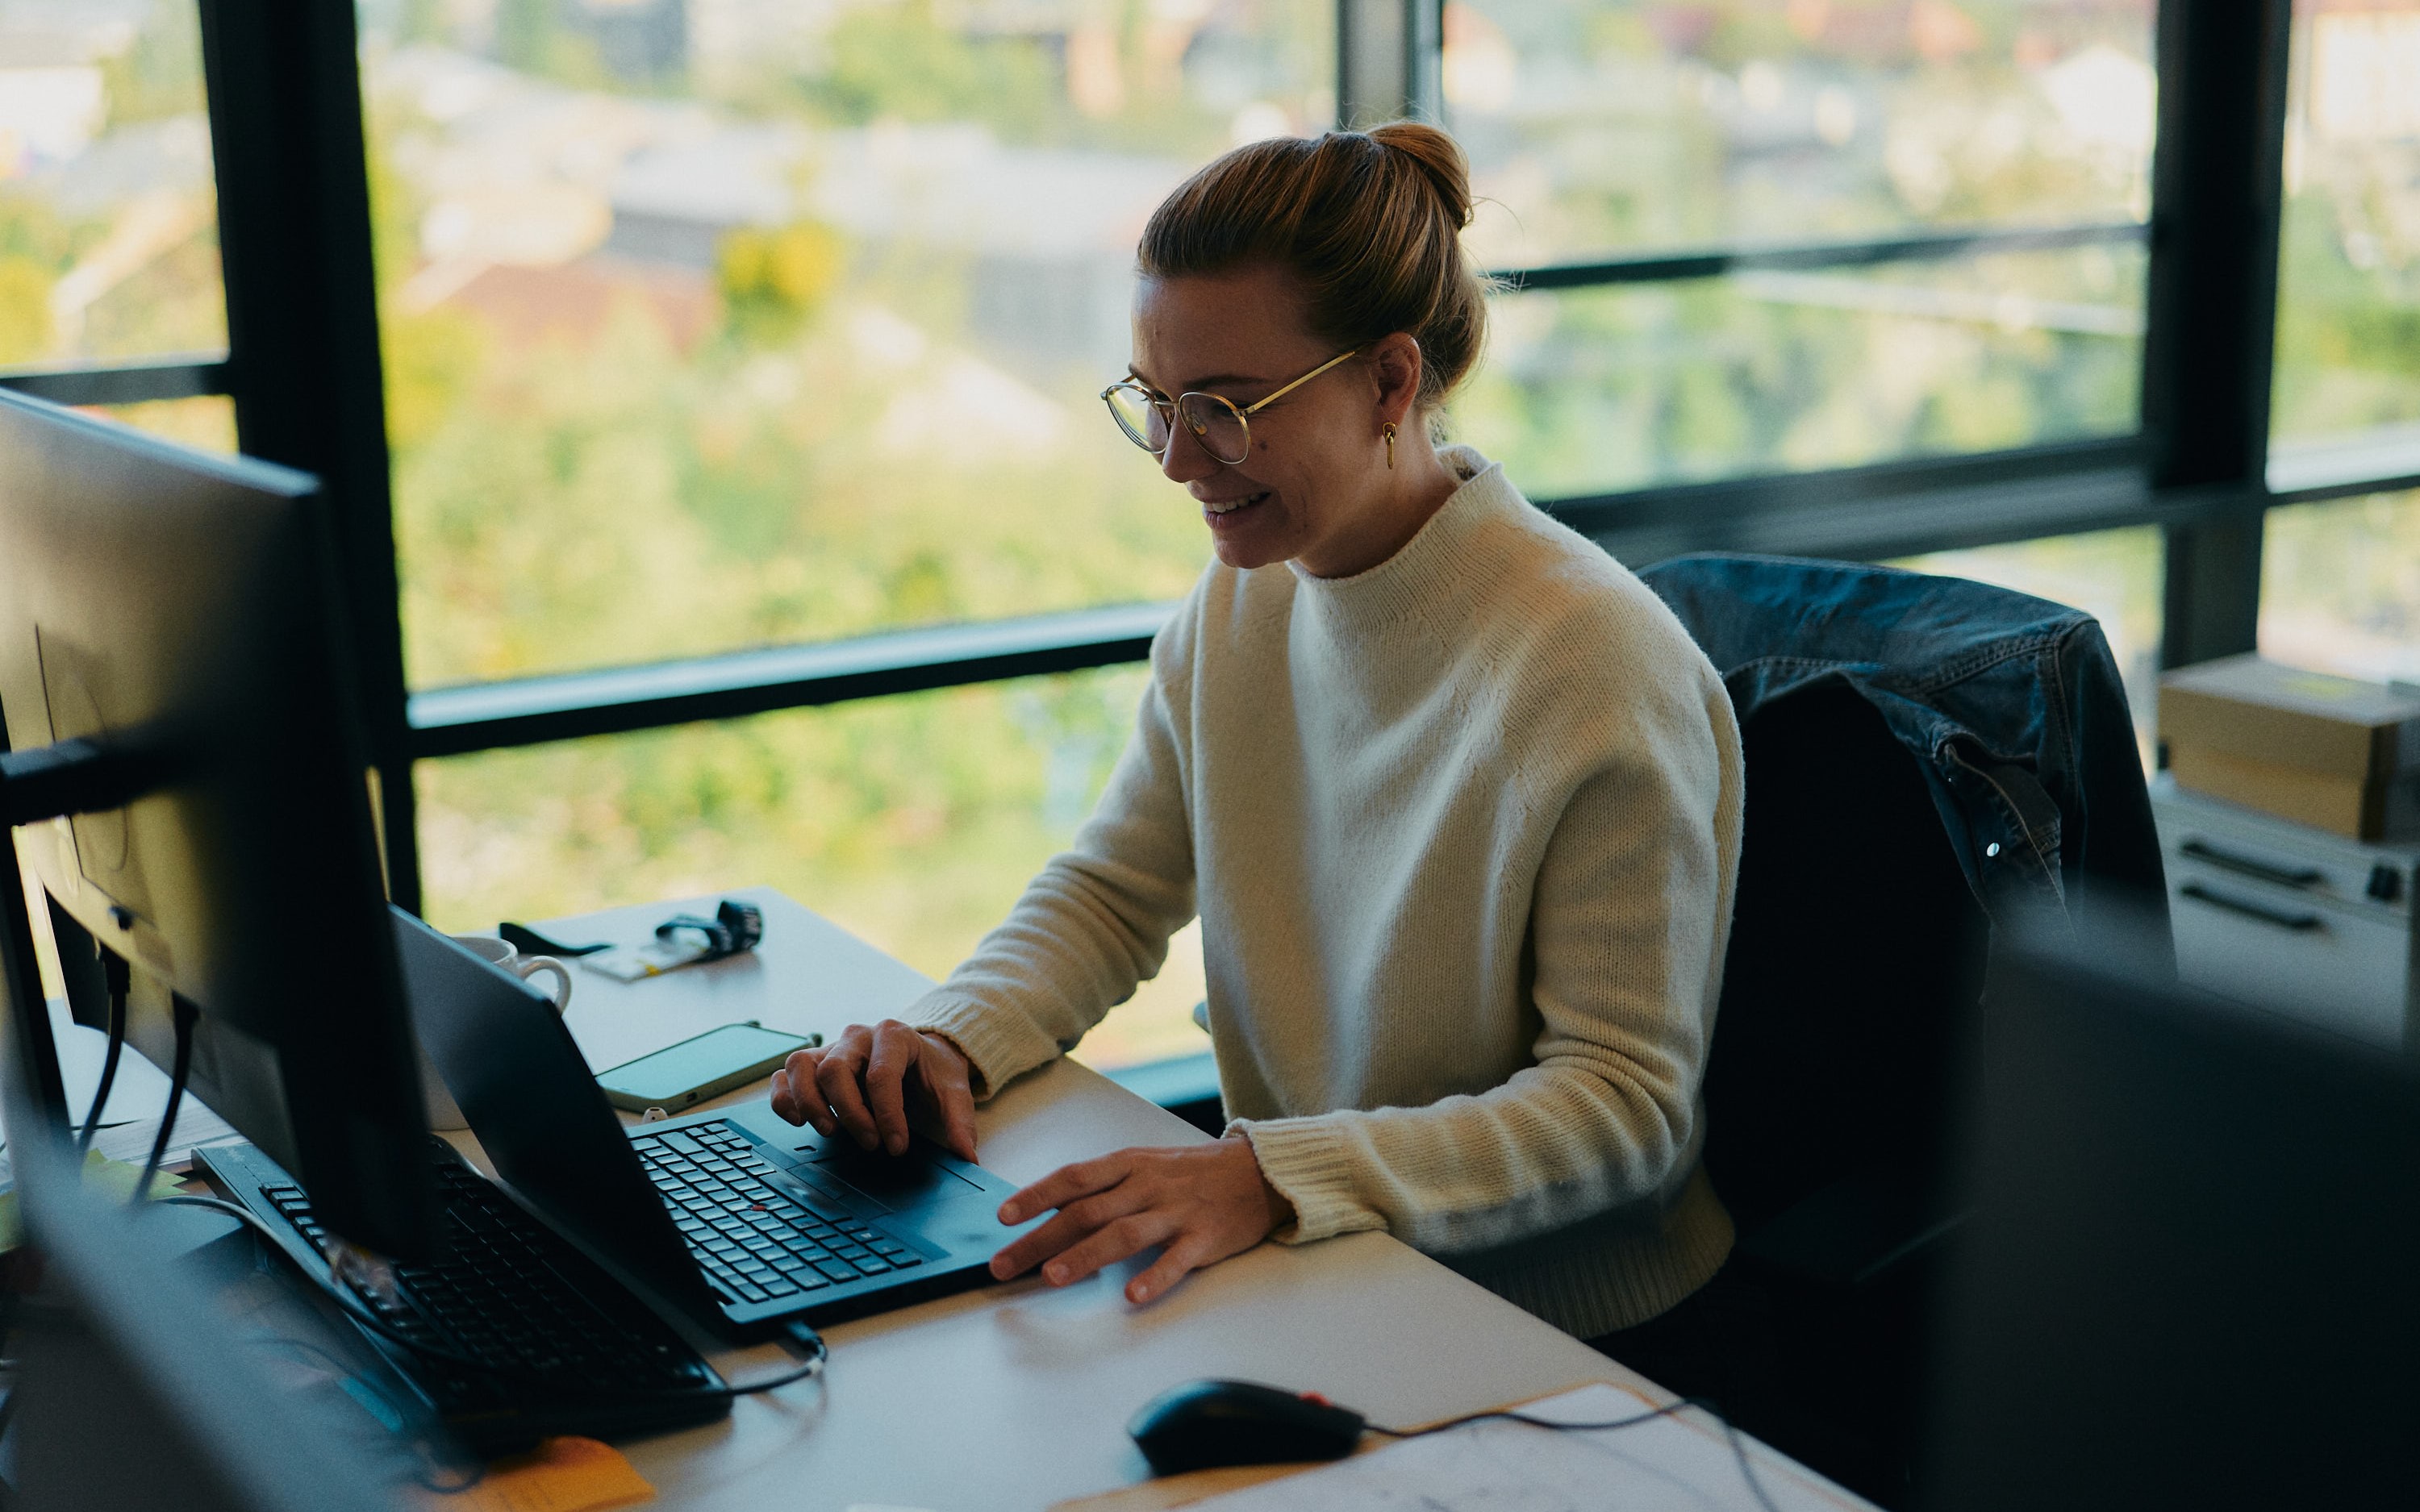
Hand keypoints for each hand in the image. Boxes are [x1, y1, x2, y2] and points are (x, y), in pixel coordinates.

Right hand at [768, 1020, 977, 1160]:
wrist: (921, 1056)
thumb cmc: (932, 1073)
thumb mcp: (954, 1092)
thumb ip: (960, 1123)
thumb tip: (967, 1157)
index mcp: (894, 1036)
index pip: (881, 1075)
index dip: (887, 1115)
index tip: (897, 1147)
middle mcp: (858, 1037)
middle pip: (835, 1070)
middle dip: (851, 1113)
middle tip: (871, 1145)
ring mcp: (831, 1048)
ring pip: (801, 1066)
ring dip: (811, 1105)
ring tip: (831, 1132)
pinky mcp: (813, 1065)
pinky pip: (784, 1076)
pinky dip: (784, 1099)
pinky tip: (799, 1122)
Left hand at [989, 1134, 1293, 1305]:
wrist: (1258, 1171)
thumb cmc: (1192, 1172)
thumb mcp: (1145, 1165)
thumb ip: (1104, 1186)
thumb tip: (1051, 1211)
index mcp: (1129, 1164)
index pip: (1074, 1178)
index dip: (1036, 1196)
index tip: (1003, 1217)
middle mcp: (1147, 1185)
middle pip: (1087, 1211)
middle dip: (1040, 1239)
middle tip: (1005, 1265)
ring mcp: (1176, 1211)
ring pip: (1124, 1232)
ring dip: (1085, 1255)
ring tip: (1053, 1277)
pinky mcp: (1205, 1237)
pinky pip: (1176, 1259)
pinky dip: (1154, 1277)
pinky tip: (1132, 1296)